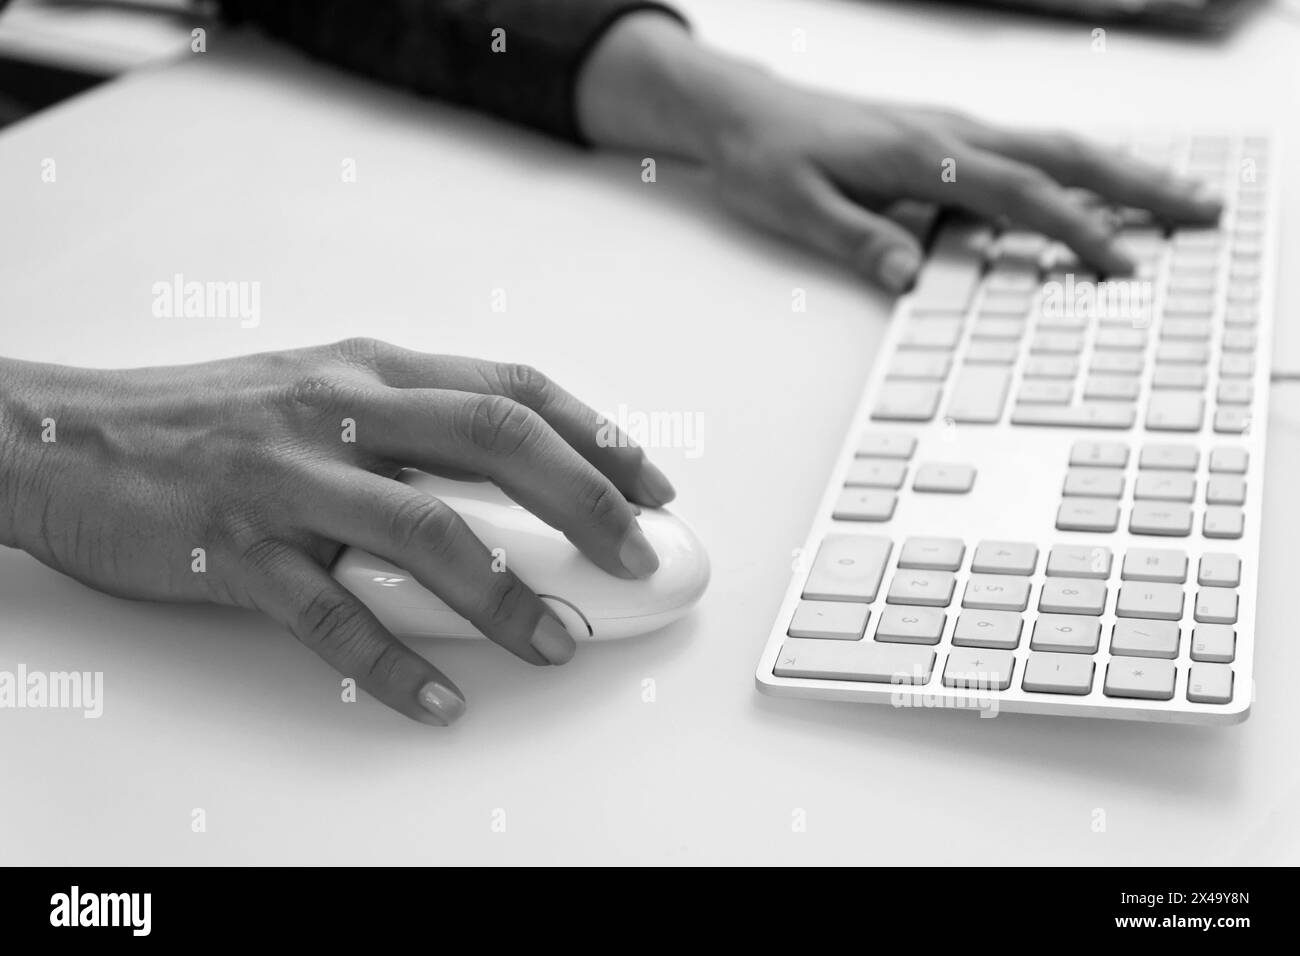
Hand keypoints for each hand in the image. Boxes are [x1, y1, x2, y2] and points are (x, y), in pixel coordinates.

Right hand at [0, 340, 674, 724]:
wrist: (67, 436)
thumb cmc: (210, 419)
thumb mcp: (323, 393)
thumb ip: (413, 426)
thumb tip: (520, 482)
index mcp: (373, 370)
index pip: (513, 390)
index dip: (597, 436)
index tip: (653, 484)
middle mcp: (341, 411)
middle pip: (495, 444)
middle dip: (586, 504)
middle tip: (638, 559)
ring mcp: (288, 477)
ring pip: (426, 534)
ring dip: (506, 595)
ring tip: (556, 644)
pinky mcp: (234, 547)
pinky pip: (330, 617)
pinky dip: (393, 665)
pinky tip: (439, 700)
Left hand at [577, 14, 1221, 290]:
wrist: (742, 110)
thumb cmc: (767, 157)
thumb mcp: (796, 207)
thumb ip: (856, 240)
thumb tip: (909, 277)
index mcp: (920, 154)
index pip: (1016, 194)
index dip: (1073, 229)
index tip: (1120, 263)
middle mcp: (948, 133)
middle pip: (1064, 156)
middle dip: (1138, 185)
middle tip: (1203, 211)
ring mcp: (953, 129)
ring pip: (1057, 146)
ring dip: (1123, 171)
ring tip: (1180, 196)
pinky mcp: (947, 135)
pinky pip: (1031, 148)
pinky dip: (1081, 167)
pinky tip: (1103, 184)